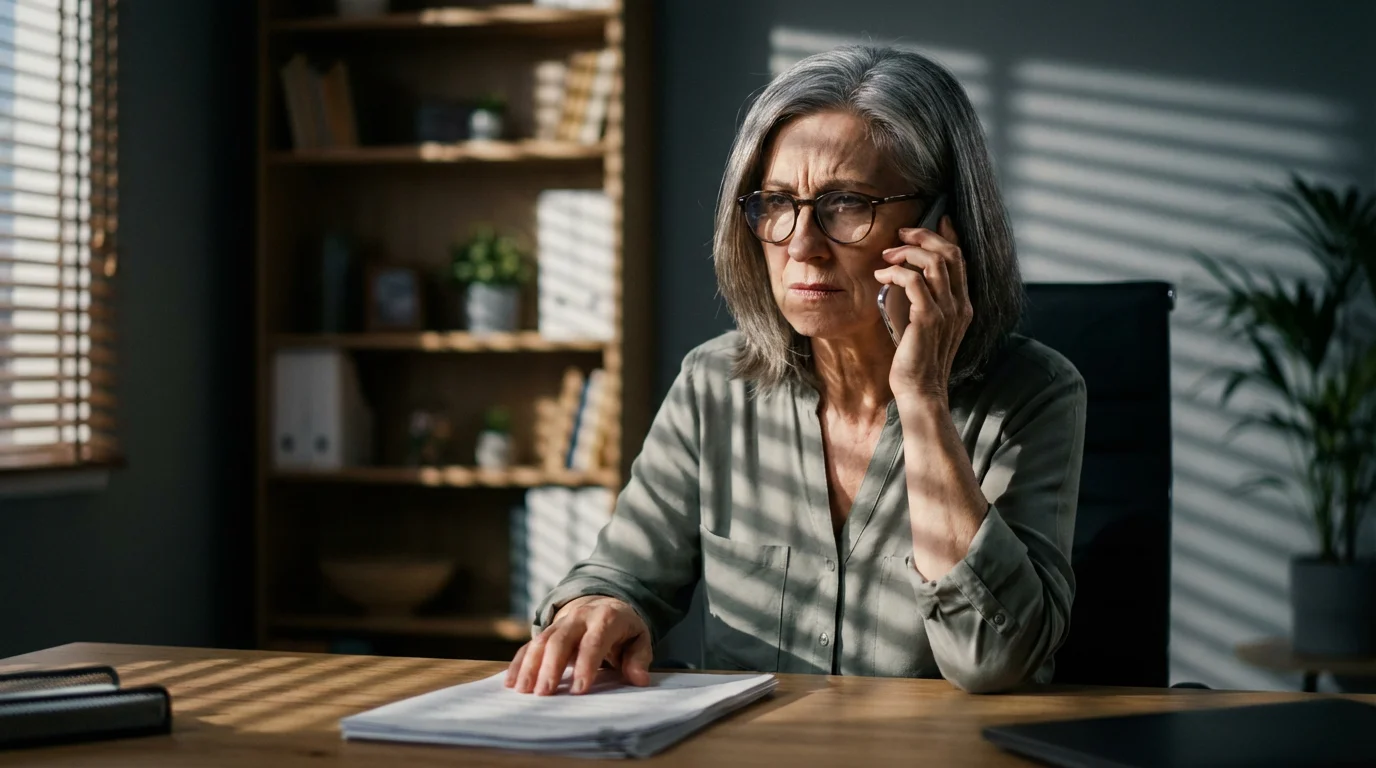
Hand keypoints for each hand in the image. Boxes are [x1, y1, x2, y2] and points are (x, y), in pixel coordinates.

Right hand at [504, 595, 651, 695]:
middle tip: (544, 693)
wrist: (605, 602)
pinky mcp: (546, 632)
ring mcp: (559, 623)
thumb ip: (639, 658)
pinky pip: (529, 645)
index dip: (586, 665)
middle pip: (560, 641)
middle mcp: (578, 617)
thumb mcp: (639, 638)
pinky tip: (511, 682)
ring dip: (530, 667)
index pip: (593, 642)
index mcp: (605, 618)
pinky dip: (519, 663)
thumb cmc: (623, 628)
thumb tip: (639, 678)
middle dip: (551, 667)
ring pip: (540, 642)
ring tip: (523, 691)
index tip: (579, 690)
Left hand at [873, 215, 971, 404]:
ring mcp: (946, 312)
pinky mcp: (928, 319)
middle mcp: (960, 305)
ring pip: (933, 262)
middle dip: (924, 236)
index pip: (961, 259)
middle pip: (950, 253)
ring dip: (907, 252)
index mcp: (963, 305)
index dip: (948, 235)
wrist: (921, 391)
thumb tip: (908, 275)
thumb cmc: (917, 360)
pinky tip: (881, 277)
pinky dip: (895, 272)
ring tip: (887, 256)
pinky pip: (913, 281)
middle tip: (901, 234)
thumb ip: (923, 300)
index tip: (936, 220)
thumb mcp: (924, 324)